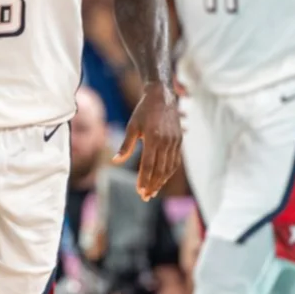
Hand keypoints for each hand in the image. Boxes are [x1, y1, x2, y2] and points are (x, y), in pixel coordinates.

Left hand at [115, 83, 182, 199]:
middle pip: (160, 170)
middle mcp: (166, 141)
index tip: (140, 191)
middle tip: (146, 197)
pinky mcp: (179, 141)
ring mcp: (175, 142)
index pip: (149, 165)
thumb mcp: (132, 126)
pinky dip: (169, 172)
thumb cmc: (143, 111)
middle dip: (153, 185)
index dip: (144, 180)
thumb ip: (125, 145)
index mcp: (153, 138)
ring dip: (161, 181)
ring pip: (169, 168)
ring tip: (153, 191)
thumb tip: (115, 161)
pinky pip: (175, 161)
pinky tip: (162, 178)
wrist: (162, 96)